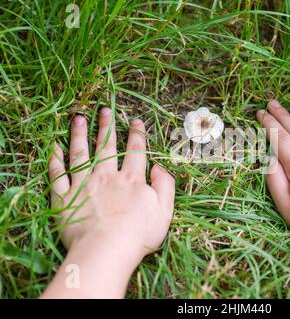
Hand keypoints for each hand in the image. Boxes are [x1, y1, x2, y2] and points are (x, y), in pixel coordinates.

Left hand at [48, 108, 174, 258]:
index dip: (137, 134)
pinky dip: (54, 161)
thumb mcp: (164, 210)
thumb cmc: (139, 234)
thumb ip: (165, 185)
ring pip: (81, 154)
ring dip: (80, 134)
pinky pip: (57, 175)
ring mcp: (83, 185)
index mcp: (131, 180)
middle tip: (104, 109)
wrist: (107, 249)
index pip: (136, 151)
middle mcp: (106, 176)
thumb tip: (159, 166)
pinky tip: (54, 148)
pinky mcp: (64, 198)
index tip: (136, 121)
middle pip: (107, 146)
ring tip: (78, 118)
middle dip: (106, 126)